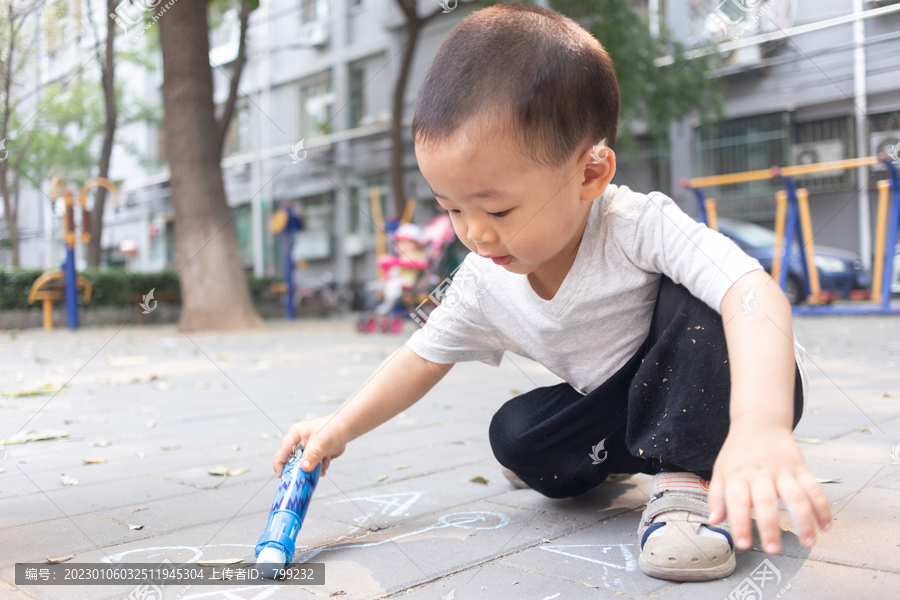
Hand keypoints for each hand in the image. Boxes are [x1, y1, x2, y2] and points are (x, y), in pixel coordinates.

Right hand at [272, 413, 352, 477]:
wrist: (346, 429)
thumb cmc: (332, 430)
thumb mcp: (321, 442)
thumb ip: (312, 455)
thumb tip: (304, 468)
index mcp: (295, 435)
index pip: (282, 450)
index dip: (280, 464)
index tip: (281, 476)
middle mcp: (298, 442)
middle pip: (292, 461)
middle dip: (299, 469)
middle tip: (304, 477)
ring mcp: (306, 449)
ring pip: (303, 466)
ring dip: (312, 469)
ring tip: (321, 466)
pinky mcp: (314, 455)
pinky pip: (313, 467)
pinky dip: (319, 468)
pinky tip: (326, 462)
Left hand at [707, 421, 831, 553]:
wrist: (759, 422)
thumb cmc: (738, 451)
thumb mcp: (721, 470)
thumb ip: (716, 496)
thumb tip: (713, 520)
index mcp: (738, 475)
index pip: (737, 501)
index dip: (739, 523)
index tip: (743, 544)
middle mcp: (761, 473)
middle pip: (766, 501)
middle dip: (770, 526)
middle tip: (773, 549)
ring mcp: (783, 470)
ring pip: (796, 497)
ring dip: (804, 521)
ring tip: (808, 542)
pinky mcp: (801, 467)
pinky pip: (814, 489)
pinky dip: (823, 508)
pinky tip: (826, 526)